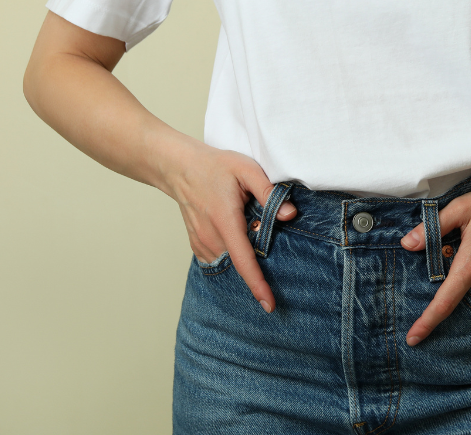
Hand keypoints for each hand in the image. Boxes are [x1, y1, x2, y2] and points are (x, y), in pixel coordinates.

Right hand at [164, 146, 296, 313]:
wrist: (180, 167)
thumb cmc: (215, 166)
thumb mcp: (247, 170)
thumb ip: (269, 192)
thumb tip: (290, 214)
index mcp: (225, 221)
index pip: (243, 261)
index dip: (257, 285)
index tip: (269, 305)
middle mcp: (210, 237)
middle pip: (239, 263)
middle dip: (258, 261)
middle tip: (262, 230)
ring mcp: (201, 243)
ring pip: (229, 262)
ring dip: (244, 255)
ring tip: (247, 224)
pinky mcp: (197, 245)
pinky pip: (219, 259)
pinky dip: (232, 256)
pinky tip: (238, 234)